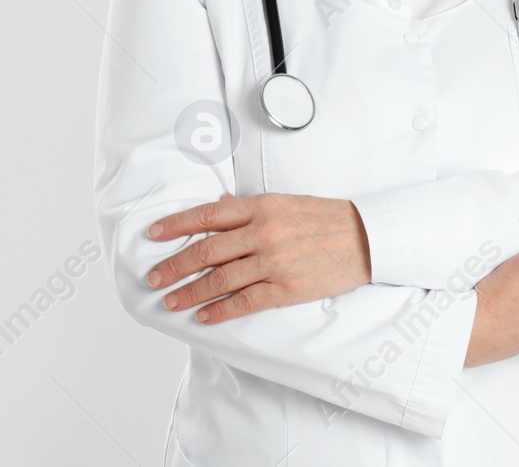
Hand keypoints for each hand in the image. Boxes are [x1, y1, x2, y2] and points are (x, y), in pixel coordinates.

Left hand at [145, 192, 370, 323]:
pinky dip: (220, 310)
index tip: (153, 234)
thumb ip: (251, 209)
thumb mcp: (285, 202)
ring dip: (190, 292)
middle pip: (207, 250)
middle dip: (174, 265)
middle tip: (153, 277)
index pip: (208, 215)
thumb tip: (218, 207)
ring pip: (220, 279)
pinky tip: (203, 315)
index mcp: (261, 206)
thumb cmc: (324, 219)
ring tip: (170, 300)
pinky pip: (245, 302)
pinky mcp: (286, 288)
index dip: (176, 225)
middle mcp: (263, 232)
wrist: (365, 238)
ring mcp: (274, 262)